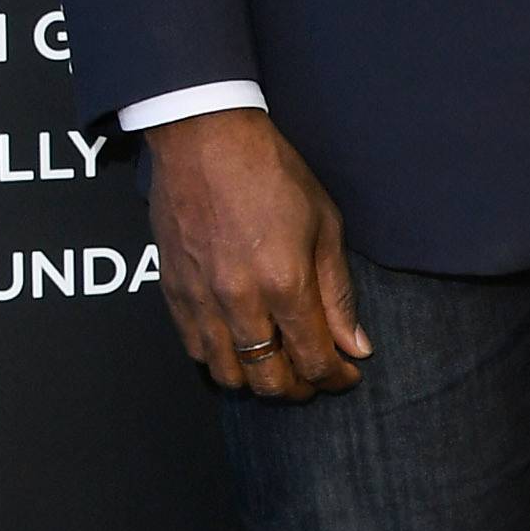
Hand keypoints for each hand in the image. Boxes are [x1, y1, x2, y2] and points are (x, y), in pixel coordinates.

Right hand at [147, 108, 370, 401]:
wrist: (205, 141)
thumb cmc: (273, 173)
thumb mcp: (325, 224)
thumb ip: (338, 292)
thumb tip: (356, 346)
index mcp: (284, 283)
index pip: (313, 358)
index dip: (335, 377)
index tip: (348, 375)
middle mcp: (239, 302)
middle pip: (268, 379)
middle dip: (299, 389)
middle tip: (315, 378)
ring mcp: (200, 301)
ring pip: (227, 374)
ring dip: (257, 381)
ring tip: (279, 368)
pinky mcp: (173, 294)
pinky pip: (194, 350)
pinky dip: (220, 361)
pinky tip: (239, 350)